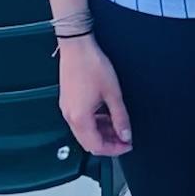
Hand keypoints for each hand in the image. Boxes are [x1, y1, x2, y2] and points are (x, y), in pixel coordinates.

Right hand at [57, 38, 132, 155]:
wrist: (77, 46)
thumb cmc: (92, 65)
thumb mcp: (113, 93)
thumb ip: (120, 117)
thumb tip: (126, 134)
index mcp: (80, 118)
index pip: (97, 147)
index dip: (114, 149)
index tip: (127, 145)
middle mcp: (70, 117)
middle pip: (88, 143)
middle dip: (108, 144)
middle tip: (124, 138)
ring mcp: (67, 109)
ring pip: (84, 132)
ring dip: (101, 133)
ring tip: (118, 126)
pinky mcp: (67, 101)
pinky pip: (80, 120)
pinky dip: (94, 123)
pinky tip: (106, 115)